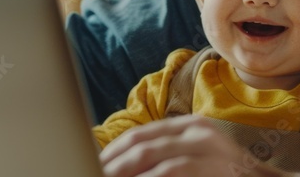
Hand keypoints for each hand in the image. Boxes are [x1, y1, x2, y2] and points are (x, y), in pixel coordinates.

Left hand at [100, 115, 299, 176]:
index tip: (95, 163)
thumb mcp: (205, 159)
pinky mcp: (210, 169)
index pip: (143, 134)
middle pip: (140, 144)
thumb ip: (174, 158)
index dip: (115, 151)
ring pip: (148, 159)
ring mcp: (206, 151)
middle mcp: (198, 133)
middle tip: (89, 171)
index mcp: (193, 127)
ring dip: (121, 173)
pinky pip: (167, 175)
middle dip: (111, 163)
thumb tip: (135, 167)